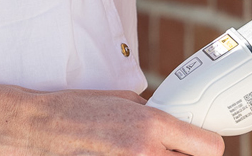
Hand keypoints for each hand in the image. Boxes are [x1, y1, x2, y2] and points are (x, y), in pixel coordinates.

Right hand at [7, 88, 224, 155]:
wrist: (43, 130)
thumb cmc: (79, 110)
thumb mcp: (125, 101)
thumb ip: (155, 114)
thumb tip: (174, 121)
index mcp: (153, 126)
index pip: (209, 147)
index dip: (208, 143)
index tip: (202, 141)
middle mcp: (148, 153)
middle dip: (187, 154)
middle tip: (175, 147)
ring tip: (146, 150)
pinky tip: (129, 155)